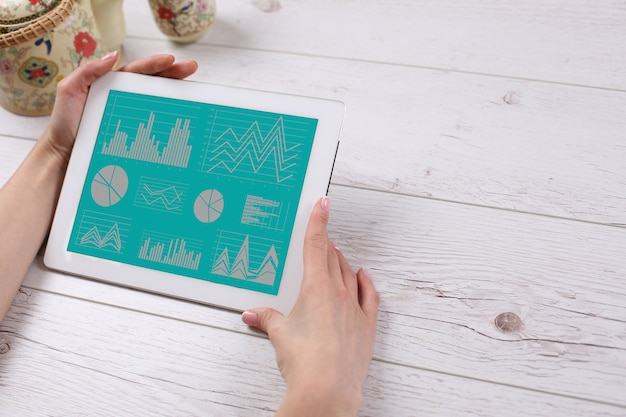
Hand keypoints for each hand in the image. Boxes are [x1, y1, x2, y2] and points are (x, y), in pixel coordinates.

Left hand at [43, 52, 197, 165]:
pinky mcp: (138, 138)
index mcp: (113, 86)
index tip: (172, 60)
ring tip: (193, 90)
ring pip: (159, 104)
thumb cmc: (65, 124)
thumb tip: (113, 55)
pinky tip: (183, 120)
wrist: (65, 157)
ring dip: (177, 96)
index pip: (138, 71)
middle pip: (154, 84)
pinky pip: (157, 128)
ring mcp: (134, 119)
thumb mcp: (70, 91)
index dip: (155, 64)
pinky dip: (171, 124)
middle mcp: (126, 101)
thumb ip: (87, 71)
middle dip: (174, 74)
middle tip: (192, 68)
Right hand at [242, 197, 379, 416]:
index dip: (318, 220)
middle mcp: (338, 292)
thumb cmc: (304, 361)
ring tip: (335, 253)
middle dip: (325, 244)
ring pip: (348, 273)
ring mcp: (355, 307)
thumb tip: (252, 314)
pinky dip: (366, 282)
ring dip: (341, 261)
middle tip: (321, 234)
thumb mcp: (279, 335)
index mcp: (315, 287)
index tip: (323, 202)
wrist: (327, 389)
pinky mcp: (366, 325)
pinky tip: (363, 276)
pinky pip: (369, 296)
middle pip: (332, 257)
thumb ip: (266, 319)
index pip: (316, 244)